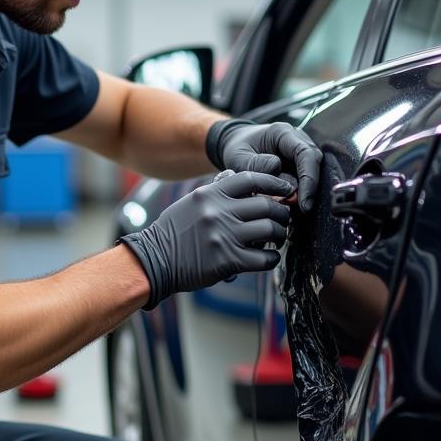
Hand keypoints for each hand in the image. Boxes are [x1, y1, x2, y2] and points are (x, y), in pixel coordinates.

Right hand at [120, 170, 293, 309]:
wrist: (155, 260)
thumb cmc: (174, 232)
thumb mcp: (192, 202)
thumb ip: (217, 194)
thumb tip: (246, 186)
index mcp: (210, 194)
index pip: (250, 178)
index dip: (273, 183)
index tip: (285, 190)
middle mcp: (218, 212)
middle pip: (266, 205)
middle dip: (281, 212)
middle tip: (283, 219)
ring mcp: (224, 236)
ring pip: (269, 229)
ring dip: (279, 234)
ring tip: (277, 238)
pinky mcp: (228, 261)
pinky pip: (264, 258)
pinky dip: (272, 258)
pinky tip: (270, 258)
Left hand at [207, 120, 322, 210]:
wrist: (237, 146)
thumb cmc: (237, 150)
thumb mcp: (238, 157)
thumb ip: (255, 164)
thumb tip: (278, 171)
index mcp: (283, 132)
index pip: (306, 153)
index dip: (309, 178)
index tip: (304, 201)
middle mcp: (297, 139)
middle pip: (315, 163)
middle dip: (311, 188)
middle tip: (304, 210)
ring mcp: (301, 151)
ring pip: (314, 172)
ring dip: (307, 191)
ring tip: (297, 210)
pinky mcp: (301, 164)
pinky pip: (307, 178)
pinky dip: (302, 192)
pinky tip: (294, 206)